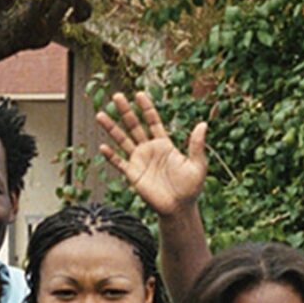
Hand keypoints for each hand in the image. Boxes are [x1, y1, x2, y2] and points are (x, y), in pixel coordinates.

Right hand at [94, 90, 206, 218]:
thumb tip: (203, 124)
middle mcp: (149, 149)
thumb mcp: (197, 165)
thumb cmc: (191, 188)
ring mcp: (140, 160)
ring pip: (122, 140)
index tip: (139, 94)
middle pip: (134, 126)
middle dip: (126, 111)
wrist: (180, 208)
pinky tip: (103, 147)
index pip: (153, 121)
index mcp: (164, 144)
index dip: (146, 108)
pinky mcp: (133, 174)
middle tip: (117, 96)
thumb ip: (197, 145)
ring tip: (100, 114)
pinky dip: (111, 156)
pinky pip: (119, 163)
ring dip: (111, 128)